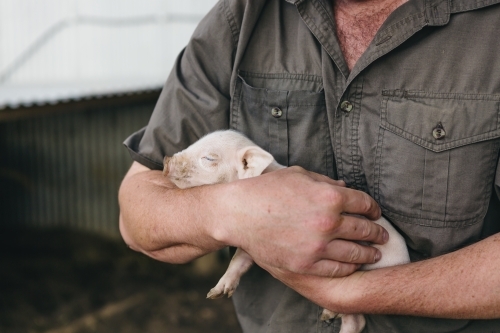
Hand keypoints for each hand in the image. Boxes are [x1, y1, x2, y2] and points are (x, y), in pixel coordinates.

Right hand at [211, 166, 387, 277]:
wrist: (239, 214)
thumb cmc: (266, 190)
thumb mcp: (298, 176)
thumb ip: (324, 182)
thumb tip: (343, 186)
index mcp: (329, 196)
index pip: (364, 203)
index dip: (374, 209)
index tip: (375, 213)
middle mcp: (329, 222)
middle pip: (364, 229)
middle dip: (377, 232)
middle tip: (382, 235)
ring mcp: (318, 246)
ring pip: (356, 253)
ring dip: (369, 253)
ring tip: (375, 254)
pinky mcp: (306, 264)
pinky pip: (337, 268)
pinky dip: (349, 267)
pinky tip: (353, 265)